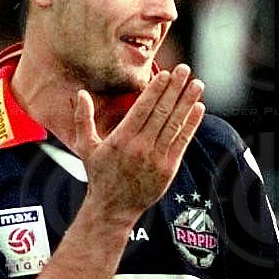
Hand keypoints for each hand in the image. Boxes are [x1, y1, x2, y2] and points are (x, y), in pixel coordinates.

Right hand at [73, 65, 204, 223]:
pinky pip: (182, 141)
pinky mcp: (168, 169)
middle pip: (162, 112)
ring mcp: (156, 159)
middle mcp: (140, 147)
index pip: (143, 108)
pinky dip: (191, 124)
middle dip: (175, 89)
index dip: (157, 90)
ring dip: (187, 102)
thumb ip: (83, 119)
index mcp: (121, 139)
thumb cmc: (99, 175)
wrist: (114, 208)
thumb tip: (80, 93)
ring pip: (175, 125)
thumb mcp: (86, 147)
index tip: (167, 74)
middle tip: (185, 70)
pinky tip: (198, 108)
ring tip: (197, 84)